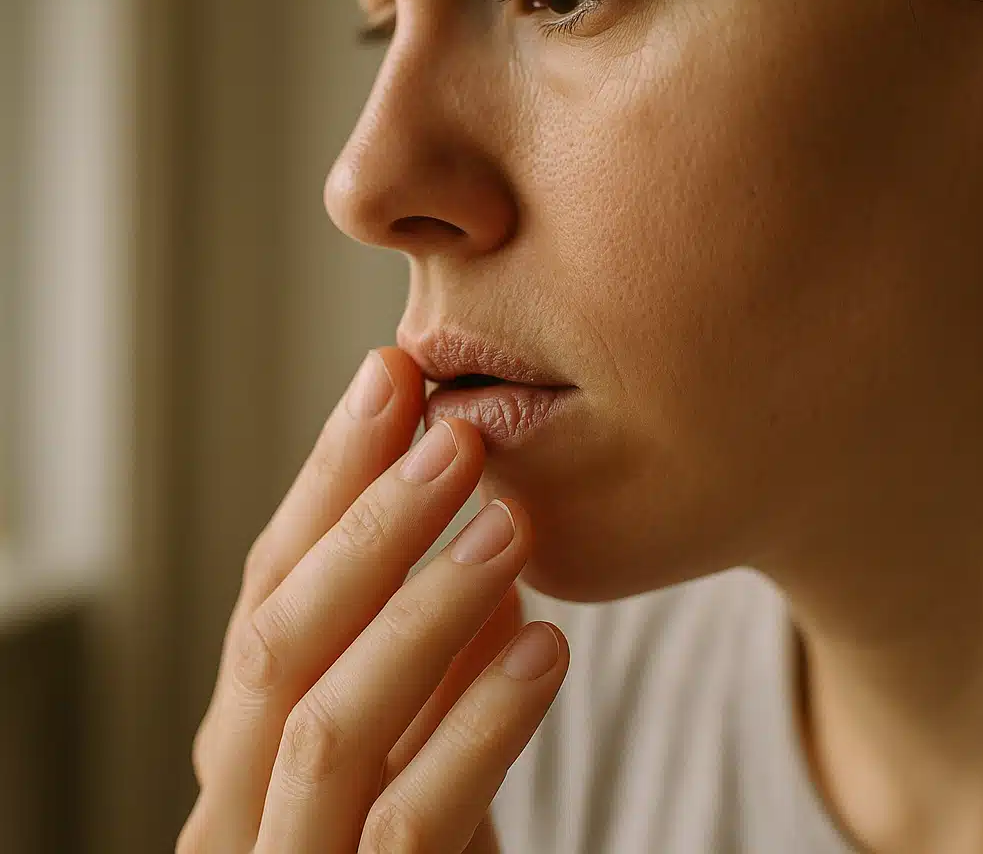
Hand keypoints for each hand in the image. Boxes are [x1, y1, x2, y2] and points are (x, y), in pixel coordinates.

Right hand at [177, 346, 568, 852]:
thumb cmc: (413, 839)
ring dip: (420, 606)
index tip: (392, 378)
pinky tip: (545, 649)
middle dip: (365, 525)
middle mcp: (234, 796)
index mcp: (243, 732)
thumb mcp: (410, 729)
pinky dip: (477, 727)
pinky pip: (409, 823)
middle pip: (276, 636)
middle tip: (453, 433)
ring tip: (511, 523)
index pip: (269, 582)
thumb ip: (427, 643)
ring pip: (328, 723)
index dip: (328, 476)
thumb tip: (477, 521)